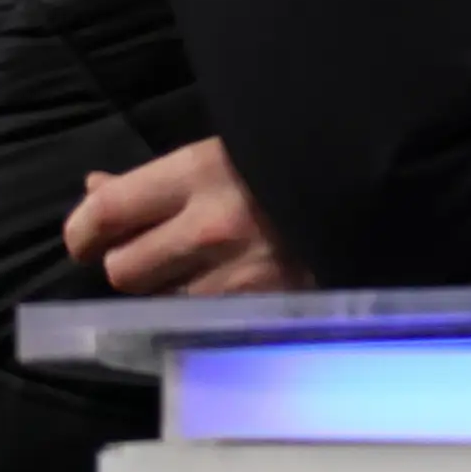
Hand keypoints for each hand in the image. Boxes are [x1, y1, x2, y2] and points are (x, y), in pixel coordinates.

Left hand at [62, 138, 310, 296]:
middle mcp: (213, 227)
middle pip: (122, 269)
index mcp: (204, 171)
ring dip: (167, 290)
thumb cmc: (302, 158)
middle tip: (154, 250)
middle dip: (130, 262)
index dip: (82, 229)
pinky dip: (202, 309)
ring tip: (199, 269)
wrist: (387, 189)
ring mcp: (239, 275)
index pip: (108, 212)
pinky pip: (200, 320)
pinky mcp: (264, 308)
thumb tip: (96, 192)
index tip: (84, 236)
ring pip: (159, 302)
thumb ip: (162, 177)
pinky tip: (225, 289)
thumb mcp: (230, 151)